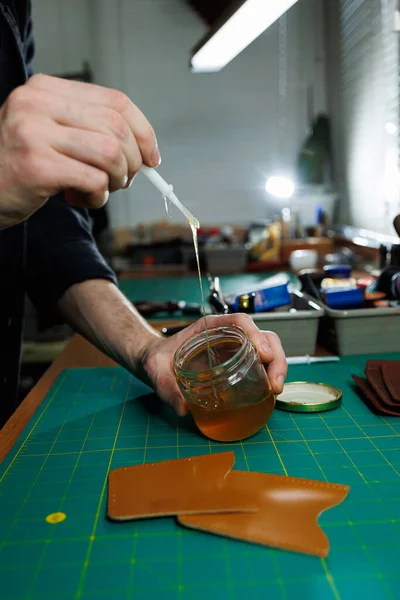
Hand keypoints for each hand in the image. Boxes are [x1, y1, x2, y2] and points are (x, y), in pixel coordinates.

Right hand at [0, 74, 158, 228]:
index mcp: (45, 89)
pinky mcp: (37, 166)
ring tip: (99, 189)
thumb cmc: (20, 165)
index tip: (151, 158)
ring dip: (116, 180)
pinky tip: (80, 199)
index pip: (116, 101)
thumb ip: (88, 130)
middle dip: (132, 162)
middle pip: (117, 128)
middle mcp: (38, 104)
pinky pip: (94, 180)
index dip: (143, 132)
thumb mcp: (50, 132)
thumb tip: (145, 151)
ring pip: (110, 153)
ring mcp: (34, 133)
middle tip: (122, 181)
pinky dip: (98, 196)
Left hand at [141, 314, 287, 415]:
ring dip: (277, 367)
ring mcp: (235, 348)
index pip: (240, 321)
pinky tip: (269, 391)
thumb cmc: (157, 359)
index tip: (262, 354)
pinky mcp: (238, 363)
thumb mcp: (156, 370)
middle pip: (262, 337)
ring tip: (275, 390)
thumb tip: (183, 408)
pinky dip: (269, 375)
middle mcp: (227, 335)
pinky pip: (260, 364)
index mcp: (210, 327)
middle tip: (274, 384)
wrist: (156, 362)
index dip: (255, 334)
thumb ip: (165, 387)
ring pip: (267, 349)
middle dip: (275, 357)